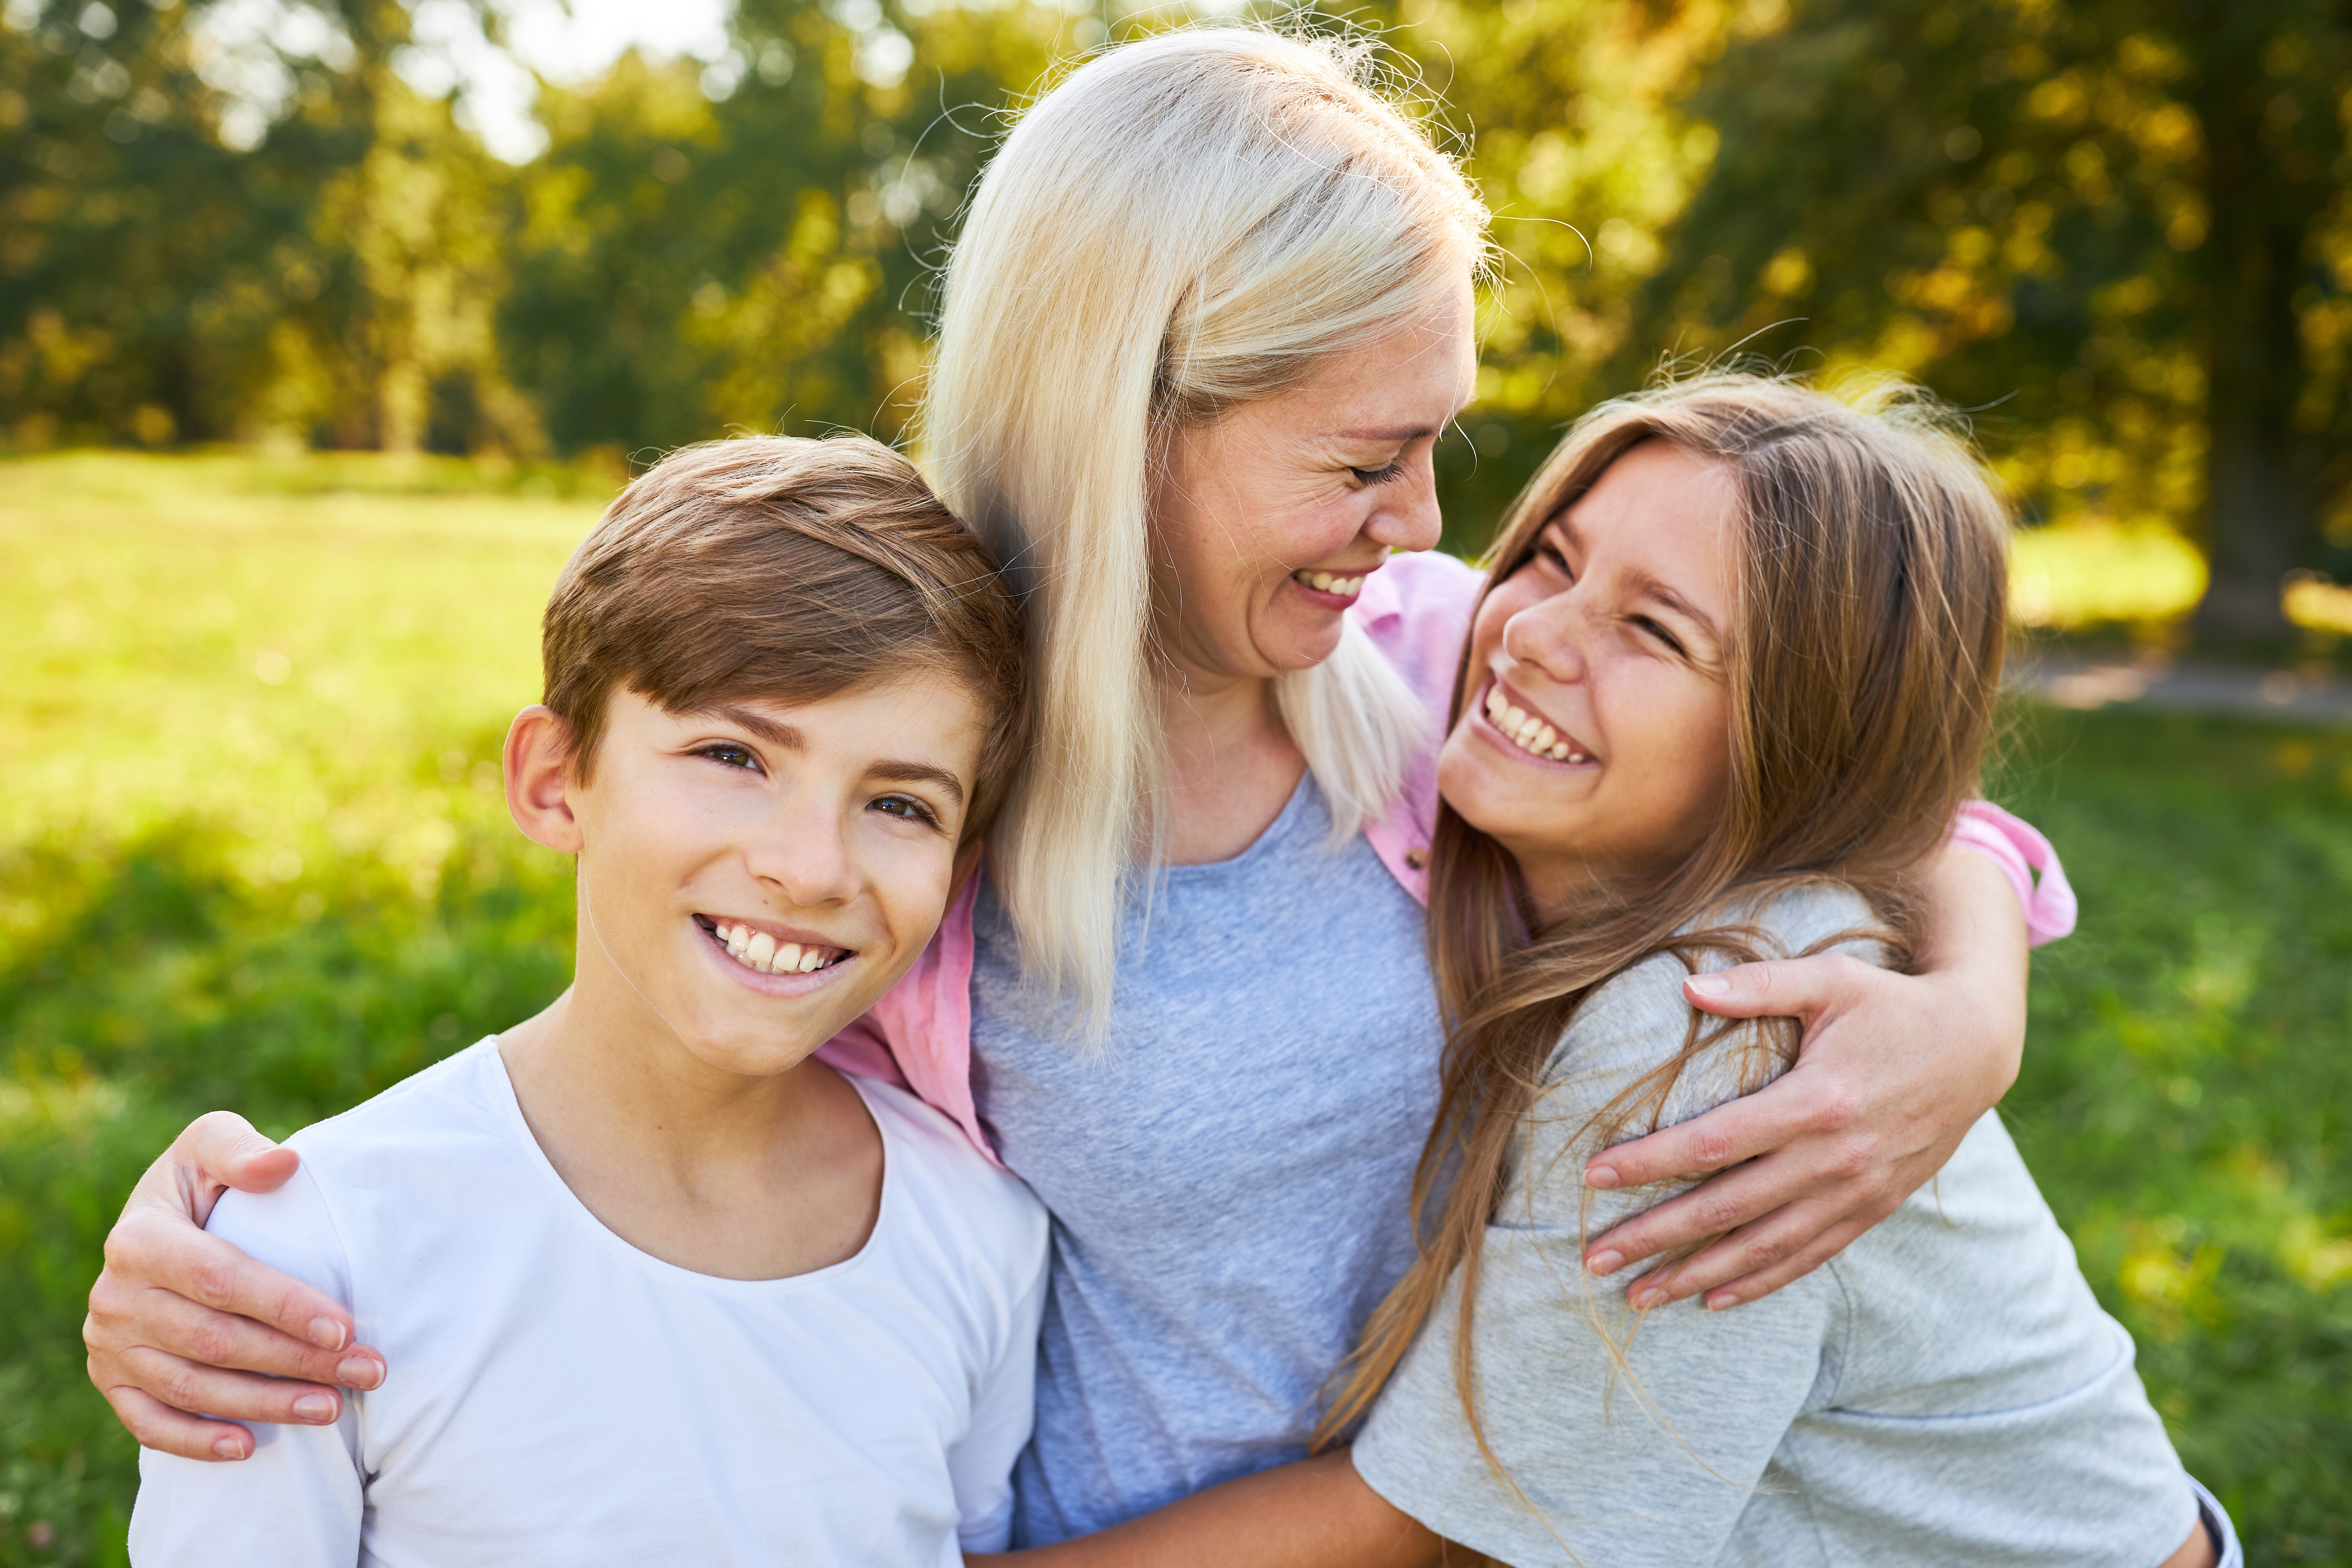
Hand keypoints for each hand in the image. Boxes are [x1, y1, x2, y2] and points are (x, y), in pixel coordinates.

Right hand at [84, 1112, 388, 1460]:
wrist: (157, 1224)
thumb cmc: (200, 1182)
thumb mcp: (209, 1144)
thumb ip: (240, 1150)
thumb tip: (283, 1165)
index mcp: (139, 1238)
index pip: (221, 1280)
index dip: (285, 1306)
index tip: (346, 1327)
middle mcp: (115, 1296)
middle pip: (216, 1341)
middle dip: (296, 1361)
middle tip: (366, 1372)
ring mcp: (108, 1344)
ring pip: (191, 1387)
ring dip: (264, 1404)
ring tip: (332, 1408)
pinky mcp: (110, 1379)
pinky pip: (148, 1422)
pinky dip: (195, 1441)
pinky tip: (247, 1448)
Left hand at [1580, 846, 2028, 1310]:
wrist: (1977, 1047)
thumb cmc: (1892, 1005)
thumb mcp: (1832, 978)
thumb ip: (1759, 985)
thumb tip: (1687, 988)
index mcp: (1815, 1102)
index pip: (1712, 1144)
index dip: (1648, 1164)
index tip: (1592, 1178)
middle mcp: (1834, 1159)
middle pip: (1726, 1208)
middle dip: (1654, 1237)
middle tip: (1593, 1258)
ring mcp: (1856, 1192)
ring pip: (1762, 1247)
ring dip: (1695, 1274)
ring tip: (1638, 1296)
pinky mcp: (1872, 1209)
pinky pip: (1807, 1257)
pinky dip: (1759, 1282)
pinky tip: (1713, 1298)